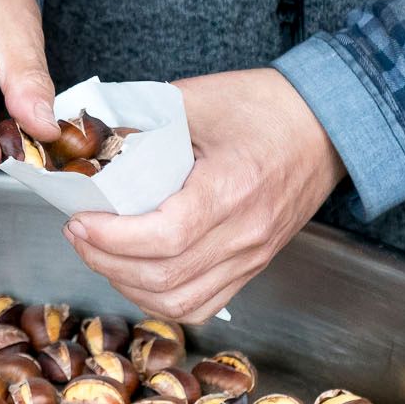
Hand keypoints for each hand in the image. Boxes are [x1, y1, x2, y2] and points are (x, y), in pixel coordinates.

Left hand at [64, 69, 344, 321]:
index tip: (79, 219)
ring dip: (128, 285)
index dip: (111, 238)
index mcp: (232, 189)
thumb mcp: (198, 98)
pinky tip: (137, 275)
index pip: (164, 237)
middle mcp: (245, 234)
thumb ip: (141, 119)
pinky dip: (161, 299)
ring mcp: (252, 256)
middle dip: (106, 261)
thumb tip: (87, 138)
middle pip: (165, 277)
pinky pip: (202, 305)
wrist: (325, 125)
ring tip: (101, 254)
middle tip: (78, 233)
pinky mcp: (253, 266)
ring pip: (179, 302)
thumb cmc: (265, 107)